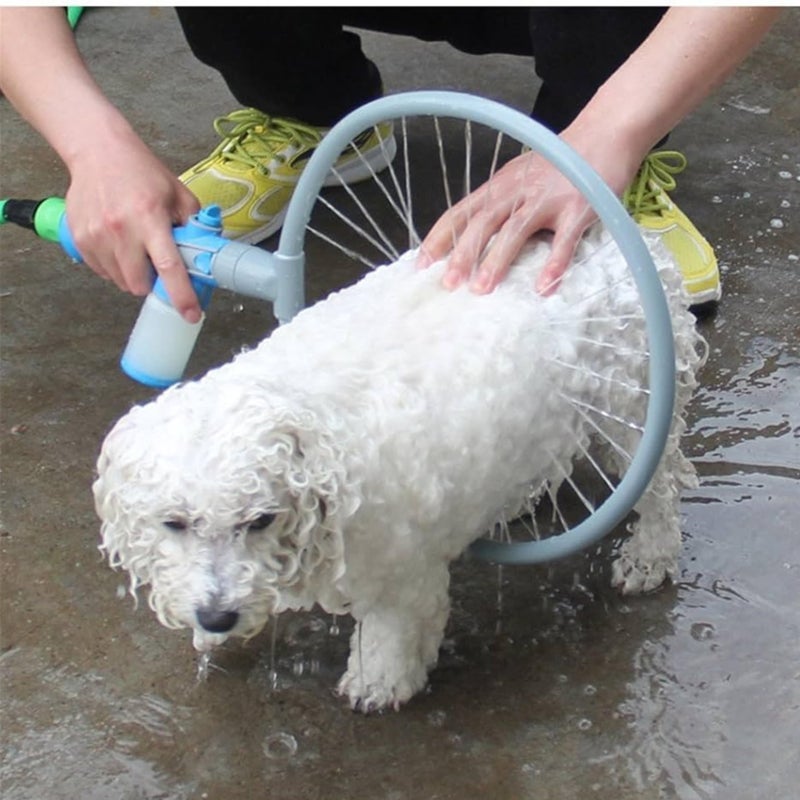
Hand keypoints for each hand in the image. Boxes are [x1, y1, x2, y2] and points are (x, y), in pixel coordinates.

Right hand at [65, 131, 201, 320]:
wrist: (98, 151)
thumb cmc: (141, 172)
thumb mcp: (178, 194)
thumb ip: (194, 225)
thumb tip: (207, 254)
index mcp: (149, 218)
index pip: (168, 266)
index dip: (181, 295)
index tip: (191, 314)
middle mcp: (120, 230)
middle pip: (139, 284)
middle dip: (152, 284)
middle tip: (157, 266)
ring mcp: (96, 236)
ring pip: (120, 282)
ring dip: (133, 276)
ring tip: (136, 249)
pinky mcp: (79, 239)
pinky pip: (102, 272)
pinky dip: (114, 268)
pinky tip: (119, 245)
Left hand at [416, 132, 639, 295]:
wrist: (604, 132)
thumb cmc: (557, 162)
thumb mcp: (517, 178)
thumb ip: (497, 205)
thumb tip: (469, 242)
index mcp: (498, 187)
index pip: (460, 213)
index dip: (439, 239)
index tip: (421, 265)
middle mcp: (517, 191)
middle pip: (482, 223)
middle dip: (462, 254)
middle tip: (448, 284)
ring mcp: (548, 198)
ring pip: (515, 231)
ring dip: (496, 261)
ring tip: (482, 289)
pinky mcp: (578, 208)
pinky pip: (564, 240)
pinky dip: (554, 264)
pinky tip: (543, 287)